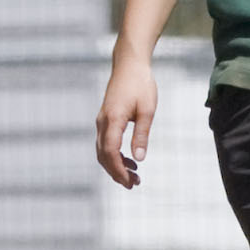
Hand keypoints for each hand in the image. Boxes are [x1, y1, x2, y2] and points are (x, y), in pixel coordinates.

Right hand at [96, 53, 157, 187]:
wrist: (129, 64)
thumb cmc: (141, 84)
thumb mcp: (147, 110)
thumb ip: (141, 135)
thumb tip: (140, 159)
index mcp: (112, 119)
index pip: (110, 152)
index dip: (118, 170)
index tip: (130, 182)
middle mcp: (103, 122)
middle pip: (103, 155)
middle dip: (116, 173)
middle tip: (134, 185)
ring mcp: (102, 120)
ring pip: (102, 150)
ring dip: (115, 166)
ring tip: (134, 176)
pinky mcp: (105, 119)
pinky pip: (105, 142)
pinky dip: (115, 155)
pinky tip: (130, 160)